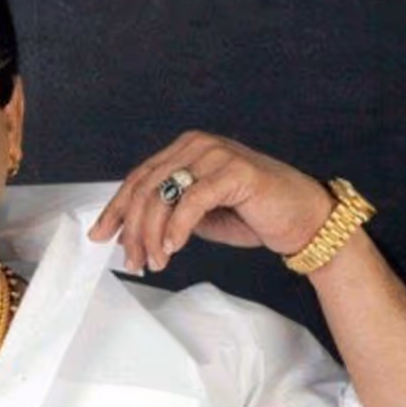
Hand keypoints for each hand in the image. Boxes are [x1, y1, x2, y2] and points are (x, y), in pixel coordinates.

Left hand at [87, 130, 334, 273]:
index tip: (101, 235)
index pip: (139, 178)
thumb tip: (130, 231)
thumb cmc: (254, 216)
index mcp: (185, 149)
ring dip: (152, 235)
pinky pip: (192, 201)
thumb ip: (168, 213)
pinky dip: (177, 228)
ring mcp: (216, 154)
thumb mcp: (199, 215)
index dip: (116, 209)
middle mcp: (197, 145)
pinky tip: (172, 249)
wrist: (305, 220)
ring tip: (153, 262)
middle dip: (132, 228)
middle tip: (131, 260)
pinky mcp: (234, 171)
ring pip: (164, 195)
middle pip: (146, 187)